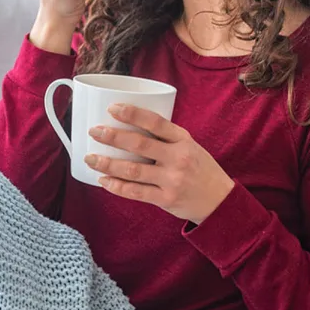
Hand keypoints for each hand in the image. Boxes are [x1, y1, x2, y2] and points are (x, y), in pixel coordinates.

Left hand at [84, 104, 235, 225]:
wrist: (220, 200)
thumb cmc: (199, 169)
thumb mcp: (190, 146)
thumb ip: (166, 138)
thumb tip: (129, 124)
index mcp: (183, 140)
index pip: (156, 122)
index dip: (133, 113)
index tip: (112, 108)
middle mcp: (178, 158)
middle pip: (140, 145)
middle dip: (113, 137)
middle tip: (94, 131)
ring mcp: (172, 180)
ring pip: (133, 170)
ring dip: (107, 163)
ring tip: (90, 158)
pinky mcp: (166, 199)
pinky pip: (136, 192)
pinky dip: (117, 186)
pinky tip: (103, 180)